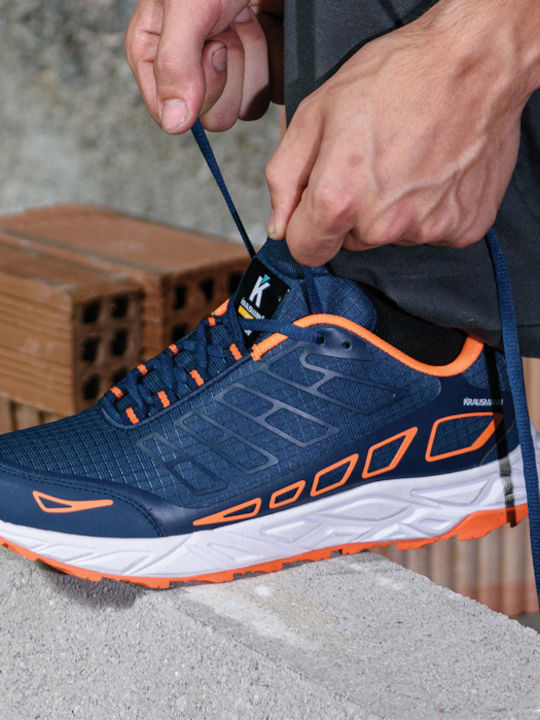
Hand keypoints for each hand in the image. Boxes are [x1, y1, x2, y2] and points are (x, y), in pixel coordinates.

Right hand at [124, 0, 282, 132]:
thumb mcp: (186, 5)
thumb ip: (175, 64)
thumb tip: (173, 123)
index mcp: (153, 53)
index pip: (171, 112)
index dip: (196, 88)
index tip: (207, 48)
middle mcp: (188, 66)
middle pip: (211, 115)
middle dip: (228, 71)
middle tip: (226, 26)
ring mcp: (224, 66)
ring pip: (243, 106)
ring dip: (253, 59)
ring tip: (244, 16)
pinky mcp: (255, 65)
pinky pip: (269, 93)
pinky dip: (273, 57)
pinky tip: (264, 24)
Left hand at [265, 0, 538, 265]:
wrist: (475, 61)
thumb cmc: (396, 76)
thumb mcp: (315, 113)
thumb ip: (285, 177)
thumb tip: (279, 226)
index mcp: (338, 199)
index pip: (306, 250)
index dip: (307, 226)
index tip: (321, 202)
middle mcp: (382, 225)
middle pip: (350, 242)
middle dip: (353, 211)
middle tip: (373, 162)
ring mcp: (426, 229)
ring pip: (392, 236)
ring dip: (394, 209)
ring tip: (408, 160)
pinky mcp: (462, 227)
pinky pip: (432, 231)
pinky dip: (431, 208)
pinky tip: (435, 170)